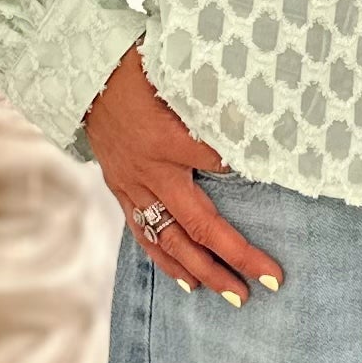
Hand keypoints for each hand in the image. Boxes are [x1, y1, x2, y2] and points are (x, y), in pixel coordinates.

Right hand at [83, 44, 279, 302]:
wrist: (85, 74)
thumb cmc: (140, 68)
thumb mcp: (181, 70)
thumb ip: (216, 98)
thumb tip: (256, 119)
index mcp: (168, 137)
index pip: (220, 164)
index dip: (247, 174)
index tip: (276, 177)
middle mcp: (151, 171)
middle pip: (199, 224)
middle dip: (236, 255)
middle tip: (270, 280)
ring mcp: (133, 185)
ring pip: (171, 240)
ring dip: (205, 271)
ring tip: (235, 294)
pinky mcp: (121, 190)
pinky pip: (145, 234)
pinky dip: (167, 260)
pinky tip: (189, 281)